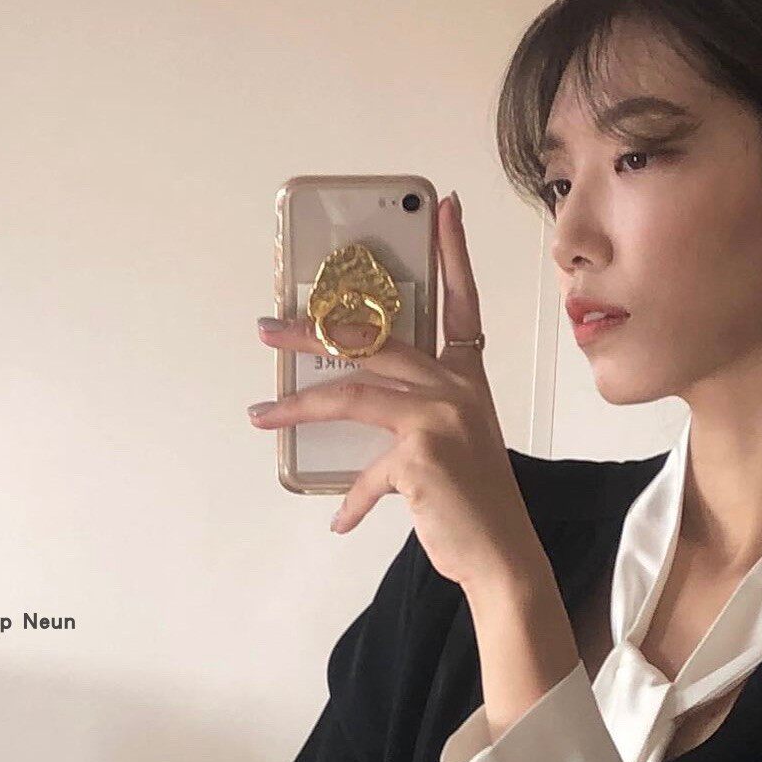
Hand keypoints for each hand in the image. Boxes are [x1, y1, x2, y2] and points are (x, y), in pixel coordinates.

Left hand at [246, 193, 542, 594]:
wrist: (502, 556)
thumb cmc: (475, 506)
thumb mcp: (450, 448)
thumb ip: (410, 422)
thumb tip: (352, 417)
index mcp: (467, 378)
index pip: (461, 302)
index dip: (452, 253)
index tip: (442, 205)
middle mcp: (457, 387)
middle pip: (376, 338)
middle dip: (315, 328)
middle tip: (267, 327)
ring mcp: (440, 415)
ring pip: (352, 392)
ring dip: (297, 403)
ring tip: (259, 413)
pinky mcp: (420, 451)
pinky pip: (365, 470)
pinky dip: (352, 501)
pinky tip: (340, 523)